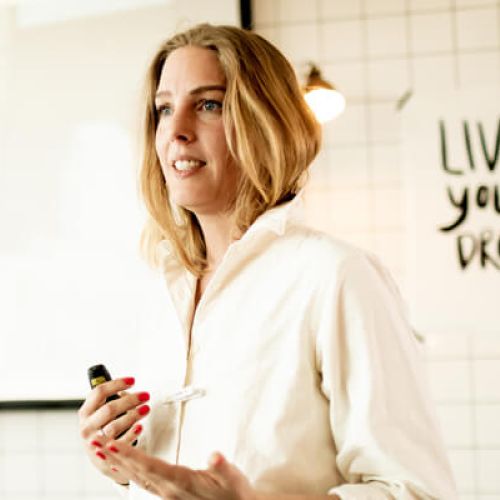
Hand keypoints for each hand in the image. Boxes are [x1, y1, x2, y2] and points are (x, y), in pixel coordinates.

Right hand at [78, 376, 150, 483]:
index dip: (117, 384)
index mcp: (85, 412)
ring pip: (115, 426)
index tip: (133, 381)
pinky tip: (140, 427)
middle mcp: (87, 427)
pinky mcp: (105, 457)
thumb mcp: (99, 413)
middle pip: (109, 409)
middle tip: (145, 396)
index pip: (99, 392)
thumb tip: (127, 383)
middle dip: (130, 400)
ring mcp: (95, 443)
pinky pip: (120, 443)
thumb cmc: (102, 429)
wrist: (101, 459)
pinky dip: (132, 434)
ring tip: (146, 409)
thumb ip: (109, 398)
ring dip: (133, 416)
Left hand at [98, 440, 256, 499]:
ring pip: (136, 478)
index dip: (130, 455)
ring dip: (118, 463)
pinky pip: (143, 482)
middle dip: (114, 457)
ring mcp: (168, 494)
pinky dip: (130, 471)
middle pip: (136, 472)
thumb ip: (222, 468)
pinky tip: (124, 466)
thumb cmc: (235, 493)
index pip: (150, 466)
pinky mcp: (170, 494)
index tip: (112, 444)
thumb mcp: (233, 479)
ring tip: (102, 451)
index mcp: (182, 482)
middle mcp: (170, 491)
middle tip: (95, 442)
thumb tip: (214, 456)